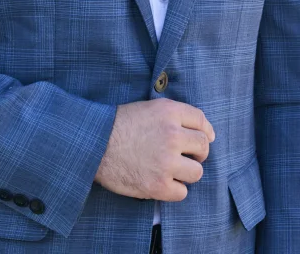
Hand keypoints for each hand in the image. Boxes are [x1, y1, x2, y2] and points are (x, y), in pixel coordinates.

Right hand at [94, 99, 215, 201]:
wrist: (94, 144)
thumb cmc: (118, 125)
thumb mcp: (148, 108)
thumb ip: (172, 116)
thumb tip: (200, 129)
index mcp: (169, 112)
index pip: (201, 120)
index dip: (205, 131)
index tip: (205, 138)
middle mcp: (172, 135)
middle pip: (203, 146)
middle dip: (198, 153)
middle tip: (188, 157)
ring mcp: (166, 161)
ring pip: (196, 172)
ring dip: (187, 173)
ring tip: (173, 171)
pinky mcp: (158, 185)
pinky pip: (182, 192)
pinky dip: (174, 190)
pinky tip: (162, 183)